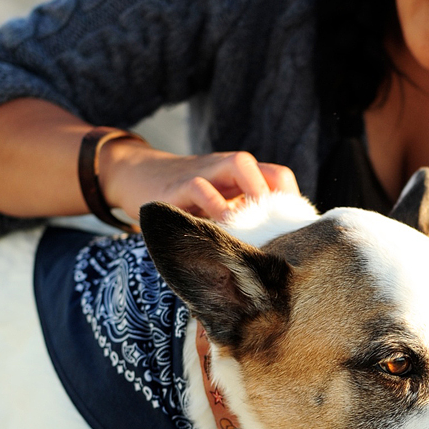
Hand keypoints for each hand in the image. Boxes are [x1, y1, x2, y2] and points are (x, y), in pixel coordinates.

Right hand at [100, 141, 299, 224]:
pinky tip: (217, 231)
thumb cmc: (184, 201)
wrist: (136, 176)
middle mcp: (229, 170)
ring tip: (254, 229)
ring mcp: (205, 173)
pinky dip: (213, 206)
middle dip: (279, 200)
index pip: (279, 179)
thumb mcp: (215, 206)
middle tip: (279, 233)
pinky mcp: (179, 186)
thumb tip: (267, 264)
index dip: (292, 203)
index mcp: (241, 177)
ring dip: (253, 196)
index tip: (292, 235)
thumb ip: (238, 223)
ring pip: (240, 164)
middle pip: (269, 170)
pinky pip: (200, 187)